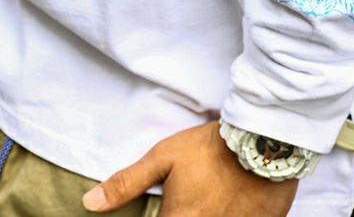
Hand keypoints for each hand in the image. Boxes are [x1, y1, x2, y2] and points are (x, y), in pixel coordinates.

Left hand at [82, 119, 297, 215]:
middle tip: (189, 197)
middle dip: (178, 214)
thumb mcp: (164, 157)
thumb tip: (90, 203)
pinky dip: (225, 215)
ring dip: (203, 213)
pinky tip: (226, 203)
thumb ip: (127, 183)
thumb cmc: (211, 149)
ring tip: (207, 197)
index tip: (162, 208)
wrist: (263, 142)